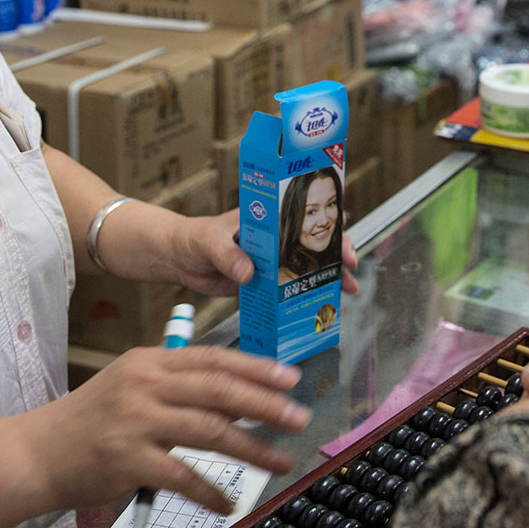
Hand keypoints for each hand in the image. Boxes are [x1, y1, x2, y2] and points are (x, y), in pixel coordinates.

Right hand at [27, 345, 308, 513]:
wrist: (35, 453)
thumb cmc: (88, 423)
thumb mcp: (132, 387)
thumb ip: (178, 386)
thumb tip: (238, 398)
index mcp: (149, 362)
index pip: (214, 358)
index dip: (256, 368)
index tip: (291, 378)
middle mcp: (144, 384)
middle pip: (219, 389)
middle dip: (266, 404)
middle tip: (300, 416)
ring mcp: (135, 421)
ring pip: (209, 430)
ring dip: (252, 448)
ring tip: (281, 461)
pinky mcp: (126, 459)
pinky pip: (181, 476)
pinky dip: (210, 491)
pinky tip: (229, 503)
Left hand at [163, 210, 360, 297]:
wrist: (177, 259)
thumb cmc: (193, 238)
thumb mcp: (209, 241)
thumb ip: (228, 255)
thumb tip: (248, 273)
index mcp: (266, 221)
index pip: (304, 220)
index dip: (327, 228)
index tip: (342, 241)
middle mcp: (273, 241)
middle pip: (313, 245)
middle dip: (335, 256)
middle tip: (351, 270)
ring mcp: (270, 263)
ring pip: (305, 269)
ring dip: (326, 279)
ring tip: (346, 291)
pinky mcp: (262, 284)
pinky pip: (286, 291)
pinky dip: (303, 298)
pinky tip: (317, 307)